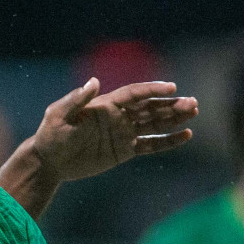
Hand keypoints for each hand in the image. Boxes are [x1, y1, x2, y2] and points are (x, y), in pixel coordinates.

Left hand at [27, 78, 197, 182]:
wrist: (49, 161)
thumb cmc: (51, 135)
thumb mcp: (59, 115)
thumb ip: (76, 99)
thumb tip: (94, 81)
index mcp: (106, 104)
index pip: (134, 94)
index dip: (152, 89)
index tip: (172, 87)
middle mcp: (118, 116)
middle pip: (150, 107)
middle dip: (171, 104)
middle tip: (193, 103)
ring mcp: (123, 132)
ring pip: (154, 123)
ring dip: (174, 118)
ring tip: (194, 113)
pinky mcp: (124, 150)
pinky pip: (150, 145)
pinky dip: (167, 141)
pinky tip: (185, 135)